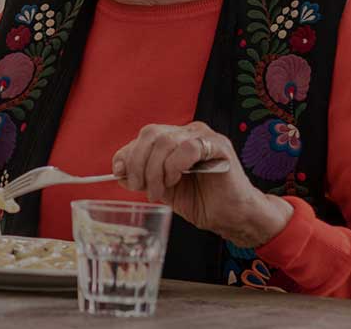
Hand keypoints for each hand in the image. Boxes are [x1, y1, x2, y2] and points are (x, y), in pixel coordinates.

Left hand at [110, 122, 292, 247]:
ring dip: (155, 170)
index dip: (127, 153)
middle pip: (151, 134)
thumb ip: (143, 177)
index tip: (119, 173)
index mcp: (174, 139)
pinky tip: (176, 180)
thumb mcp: (163, 189)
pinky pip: (188, 148)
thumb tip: (119, 171)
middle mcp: (188, 132)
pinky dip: (174, 166)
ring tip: (159, 191)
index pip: (144, 137)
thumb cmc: (201, 202)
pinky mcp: (219, 146)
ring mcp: (204, 136)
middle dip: (138, 163)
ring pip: (166, 141)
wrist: (231, 217)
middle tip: (140, 187)